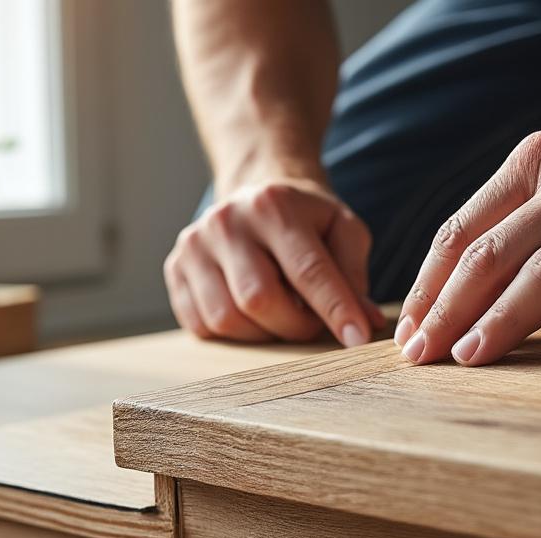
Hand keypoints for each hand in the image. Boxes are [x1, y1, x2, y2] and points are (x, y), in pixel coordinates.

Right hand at [165, 179, 385, 345]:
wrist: (254, 195)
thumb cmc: (304, 219)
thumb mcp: (341, 230)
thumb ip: (354, 274)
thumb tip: (366, 323)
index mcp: (273, 205)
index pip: (307, 269)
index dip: (334, 309)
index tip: (356, 339)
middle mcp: (226, 221)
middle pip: (259, 299)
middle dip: (293, 325)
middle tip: (310, 322)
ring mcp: (194, 245)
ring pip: (227, 319)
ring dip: (262, 333)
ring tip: (280, 315)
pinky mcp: (174, 268)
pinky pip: (201, 325)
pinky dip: (233, 332)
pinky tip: (249, 313)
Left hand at [393, 83, 540, 365]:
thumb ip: (514, 212)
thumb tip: (448, 285)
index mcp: (539, 162)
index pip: (463, 232)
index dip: (428, 287)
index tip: (406, 331)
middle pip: (495, 256)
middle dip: (450, 312)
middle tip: (422, 357)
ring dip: (505, 321)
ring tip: (471, 358)